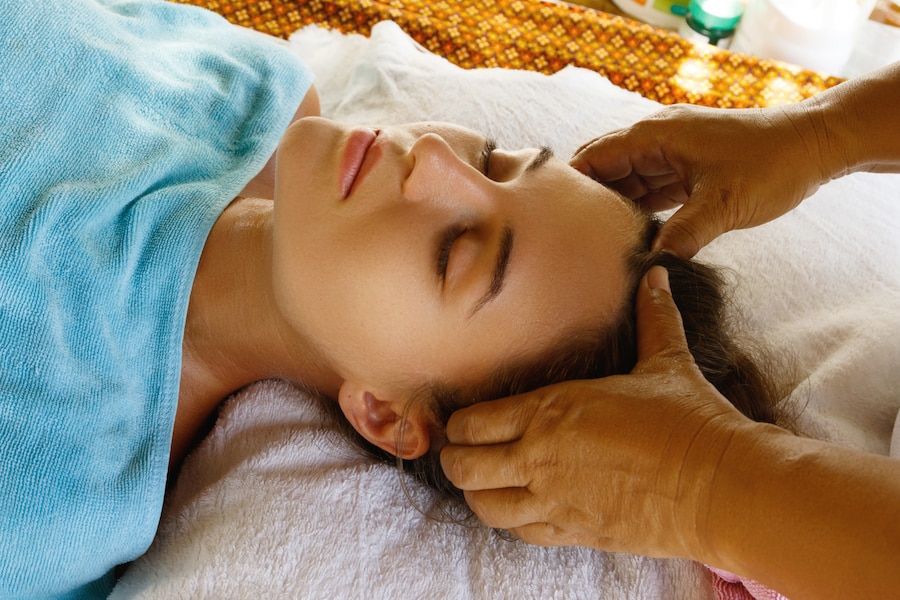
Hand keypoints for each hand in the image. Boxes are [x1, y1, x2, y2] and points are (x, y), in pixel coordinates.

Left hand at [440, 266, 751, 559]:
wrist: (722, 486)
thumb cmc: (691, 420)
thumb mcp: (666, 361)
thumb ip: (652, 316)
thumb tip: (656, 274)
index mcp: (552, 409)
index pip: (474, 421)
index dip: (459, 424)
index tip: (461, 422)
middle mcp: (541, 456)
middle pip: (465, 467)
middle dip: (455, 459)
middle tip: (461, 453)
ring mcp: (555, 498)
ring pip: (485, 505)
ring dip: (477, 494)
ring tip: (483, 483)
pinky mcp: (576, 531)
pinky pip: (522, 532)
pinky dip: (512, 522)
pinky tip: (520, 509)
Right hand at [570, 104, 829, 257]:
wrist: (813, 147)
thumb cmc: (770, 166)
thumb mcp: (723, 205)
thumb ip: (682, 236)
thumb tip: (648, 267)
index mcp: (656, 136)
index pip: (595, 156)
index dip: (569, 183)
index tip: (547, 214)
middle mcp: (656, 141)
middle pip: (604, 168)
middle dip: (585, 199)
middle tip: (563, 237)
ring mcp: (671, 155)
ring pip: (625, 181)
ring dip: (611, 208)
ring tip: (588, 244)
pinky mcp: (685, 171)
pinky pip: (648, 189)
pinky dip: (636, 211)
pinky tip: (626, 238)